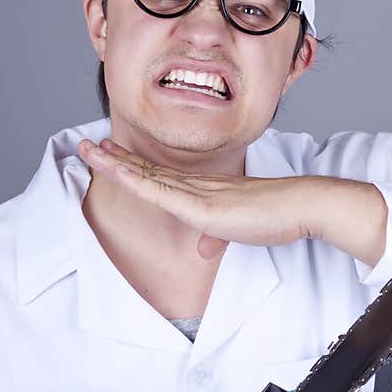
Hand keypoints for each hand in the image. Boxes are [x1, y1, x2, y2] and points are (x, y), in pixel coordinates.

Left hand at [79, 137, 341, 259]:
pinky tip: (115, 172)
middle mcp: (197, 185)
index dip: (134, 166)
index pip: (162, 175)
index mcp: (205, 190)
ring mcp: (198, 193)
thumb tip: (204, 248)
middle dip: (115, 158)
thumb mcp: (239, 232)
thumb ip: (218, 238)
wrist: (302, 206)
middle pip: (147, 169)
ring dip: (114, 164)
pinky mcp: (202, 206)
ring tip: (88, 150)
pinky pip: (161, 192)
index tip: (112, 154)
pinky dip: (135, 181)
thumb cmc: (278, 216)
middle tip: (89, 144)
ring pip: (146, 175)